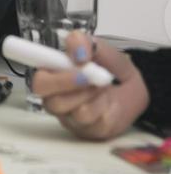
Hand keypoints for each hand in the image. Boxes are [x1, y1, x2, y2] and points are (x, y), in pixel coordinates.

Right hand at [32, 31, 150, 140]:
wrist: (134, 89)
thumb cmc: (108, 67)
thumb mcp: (100, 47)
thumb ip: (84, 43)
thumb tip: (78, 55)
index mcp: (52, 74)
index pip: (38, 79)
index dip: (50, 75)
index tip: (68, 62)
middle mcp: (55, 97)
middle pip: (48, 98)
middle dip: (69, 83)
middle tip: (89, 74)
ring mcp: (70, 116)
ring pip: (72, 110)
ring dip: (91, 94)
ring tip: (103, 84)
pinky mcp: (87, 131)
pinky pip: (92, 121)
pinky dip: (103, 106)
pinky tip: (107, 100)